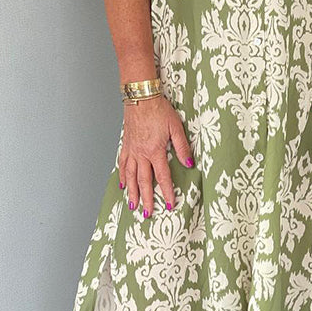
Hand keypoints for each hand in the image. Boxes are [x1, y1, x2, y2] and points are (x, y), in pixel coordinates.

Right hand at [118, 95, 194, 216]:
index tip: (169, 205)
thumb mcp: (176, 127)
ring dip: (132, 192)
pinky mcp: (126, 144)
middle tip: (148, 214)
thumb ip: (182, 147)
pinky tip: (122, 184)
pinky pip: (122, 163)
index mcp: (155, 151)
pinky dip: (122, 175)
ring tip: (133, 205)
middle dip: (146, 199)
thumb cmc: (159, 109)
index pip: (162, 177)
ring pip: (130, 176)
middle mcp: (141, 154)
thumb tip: (190, 164)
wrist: (141, 97)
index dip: (166, 192)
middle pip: (143, 181)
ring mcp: (132, 150)